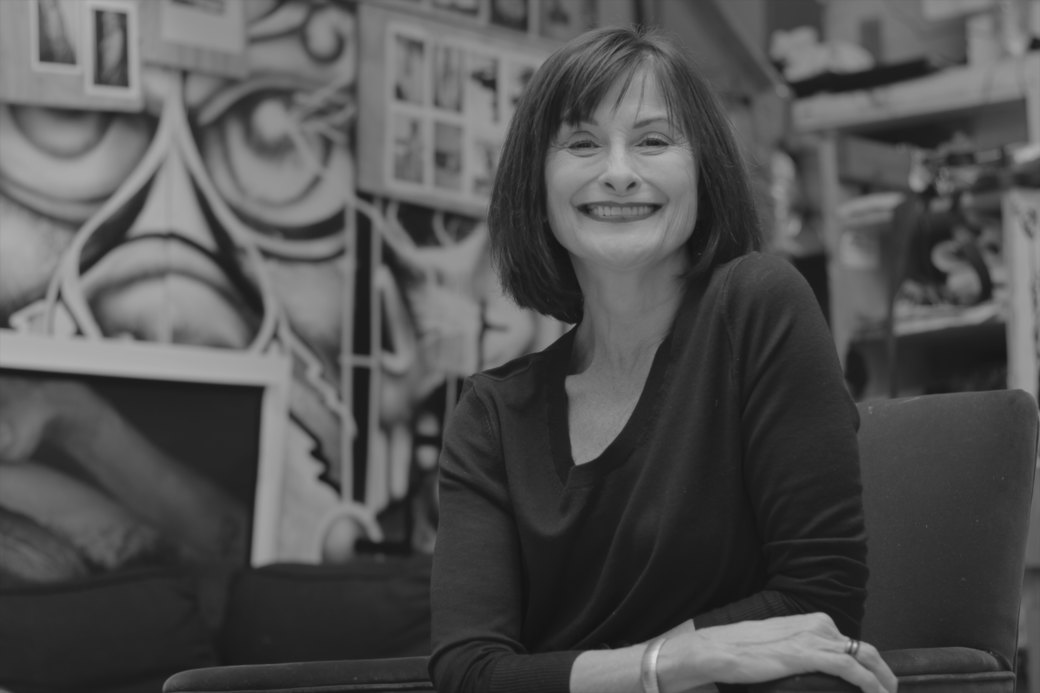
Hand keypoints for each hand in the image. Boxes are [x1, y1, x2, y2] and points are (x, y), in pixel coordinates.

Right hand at [659, 613, 896, 692]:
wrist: (719, 650)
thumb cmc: (741, 651)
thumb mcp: (778, 647)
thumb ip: (799, 652)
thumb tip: (811, 669)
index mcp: (810, 621)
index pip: (850, 644)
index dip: (869, 665)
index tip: (877, 683)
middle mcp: (817, 625)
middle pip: (865, 649)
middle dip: (884, 673)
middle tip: (891, 692)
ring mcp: (815, 638)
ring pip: (865, 658)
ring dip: (883, 680)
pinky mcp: (809, 653)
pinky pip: (852, 669)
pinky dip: (870, 683)